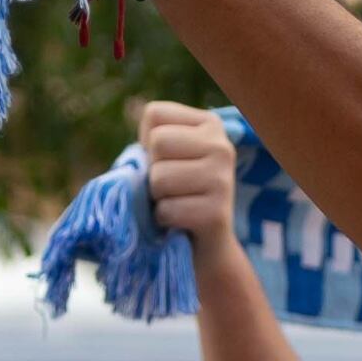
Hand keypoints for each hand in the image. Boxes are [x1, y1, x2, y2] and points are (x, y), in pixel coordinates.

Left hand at [140, 100, 242, 249]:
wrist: (204, 247)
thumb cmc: (174, 194)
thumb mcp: (164, 157)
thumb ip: (148, 141)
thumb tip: (137, 156)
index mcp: (210, 124)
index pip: (155, 114)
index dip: (147, 142)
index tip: (168, 161)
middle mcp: (223, 145)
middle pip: (158, 143)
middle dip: (153, 171)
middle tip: (171, 188)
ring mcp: (224, 178)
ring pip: (160, 177)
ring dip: (158, 198)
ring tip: (177, 203)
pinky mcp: (217, 212)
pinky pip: (167, 210)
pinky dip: (164, 220)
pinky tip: (181, 223)